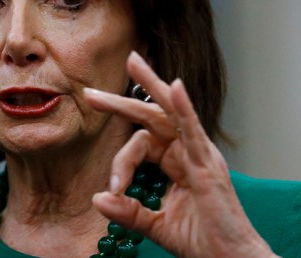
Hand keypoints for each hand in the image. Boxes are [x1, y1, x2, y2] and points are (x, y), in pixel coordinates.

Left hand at [85, 51, 277, 257]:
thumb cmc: (202, 242)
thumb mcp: (156, 225)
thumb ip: (129, 212)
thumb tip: (98, 199)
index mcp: (177, 163)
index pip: (140, 144)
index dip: (120, 164)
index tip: (111, 190)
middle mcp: (188, 152)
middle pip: (152, 116)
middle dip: (122, 101)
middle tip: (92, 92)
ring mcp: (200, 155)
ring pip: (172, 112)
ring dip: (151, 85)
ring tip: (133, 62)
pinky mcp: (208, 164)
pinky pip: (194, 130)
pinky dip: (184, 107)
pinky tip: (174, 86)